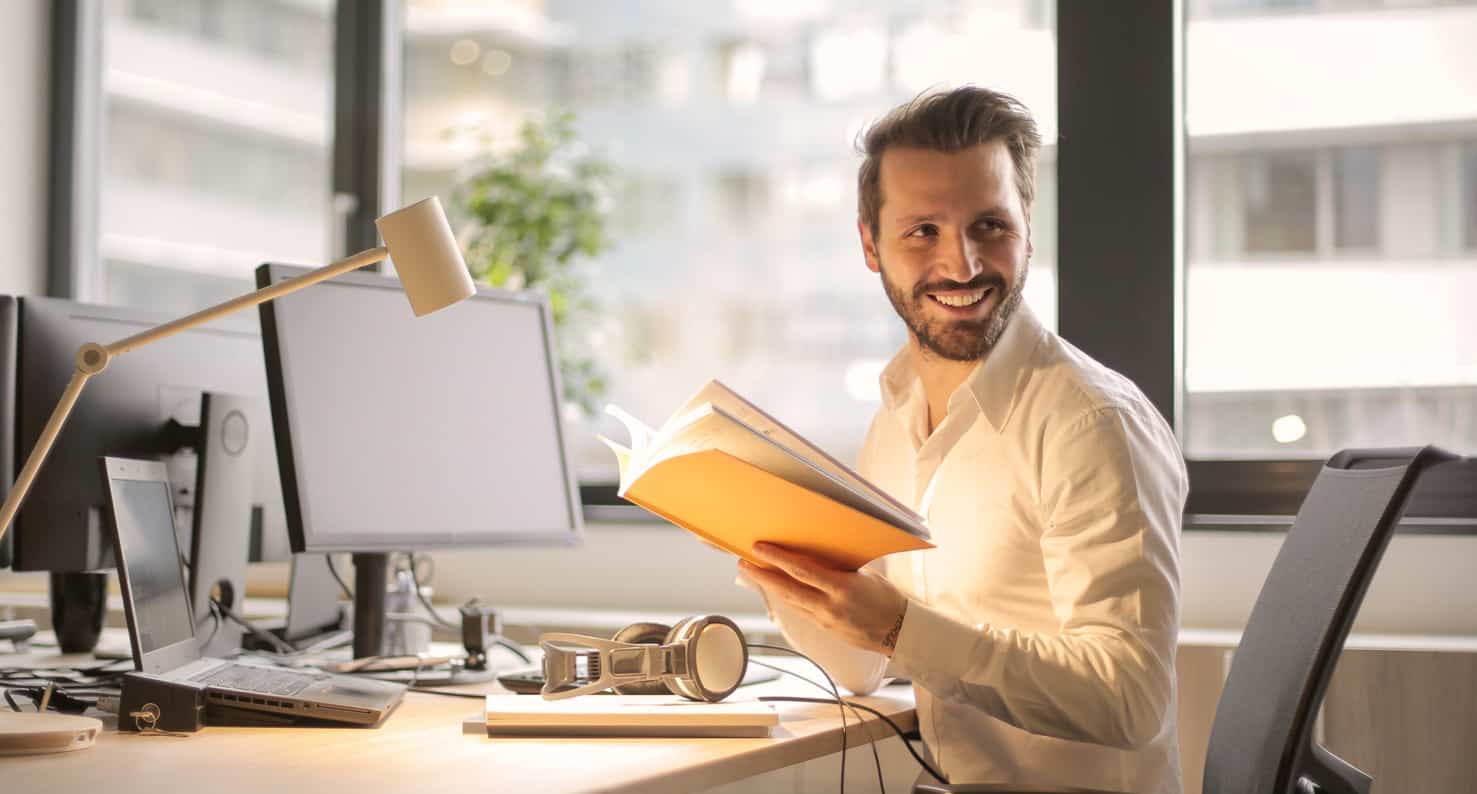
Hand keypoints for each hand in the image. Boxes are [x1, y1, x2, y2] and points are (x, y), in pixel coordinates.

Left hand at [738, 542, 908, 656]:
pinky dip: (786, 598)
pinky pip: (800, 610)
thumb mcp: (865, 576)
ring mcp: (825, 620)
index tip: (760, 548)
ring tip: (753, 572)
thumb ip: (839, 567)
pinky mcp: (824, 629)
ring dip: (769, 587)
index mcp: (842, 588)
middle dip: (762, 575)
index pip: (802, 570)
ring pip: (789, 601)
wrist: (900, 632)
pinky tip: (776, 588)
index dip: (777, 558)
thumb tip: (816, 554)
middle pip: (787, 589)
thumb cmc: (887, 599)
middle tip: (743, 562)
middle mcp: (830, 606)